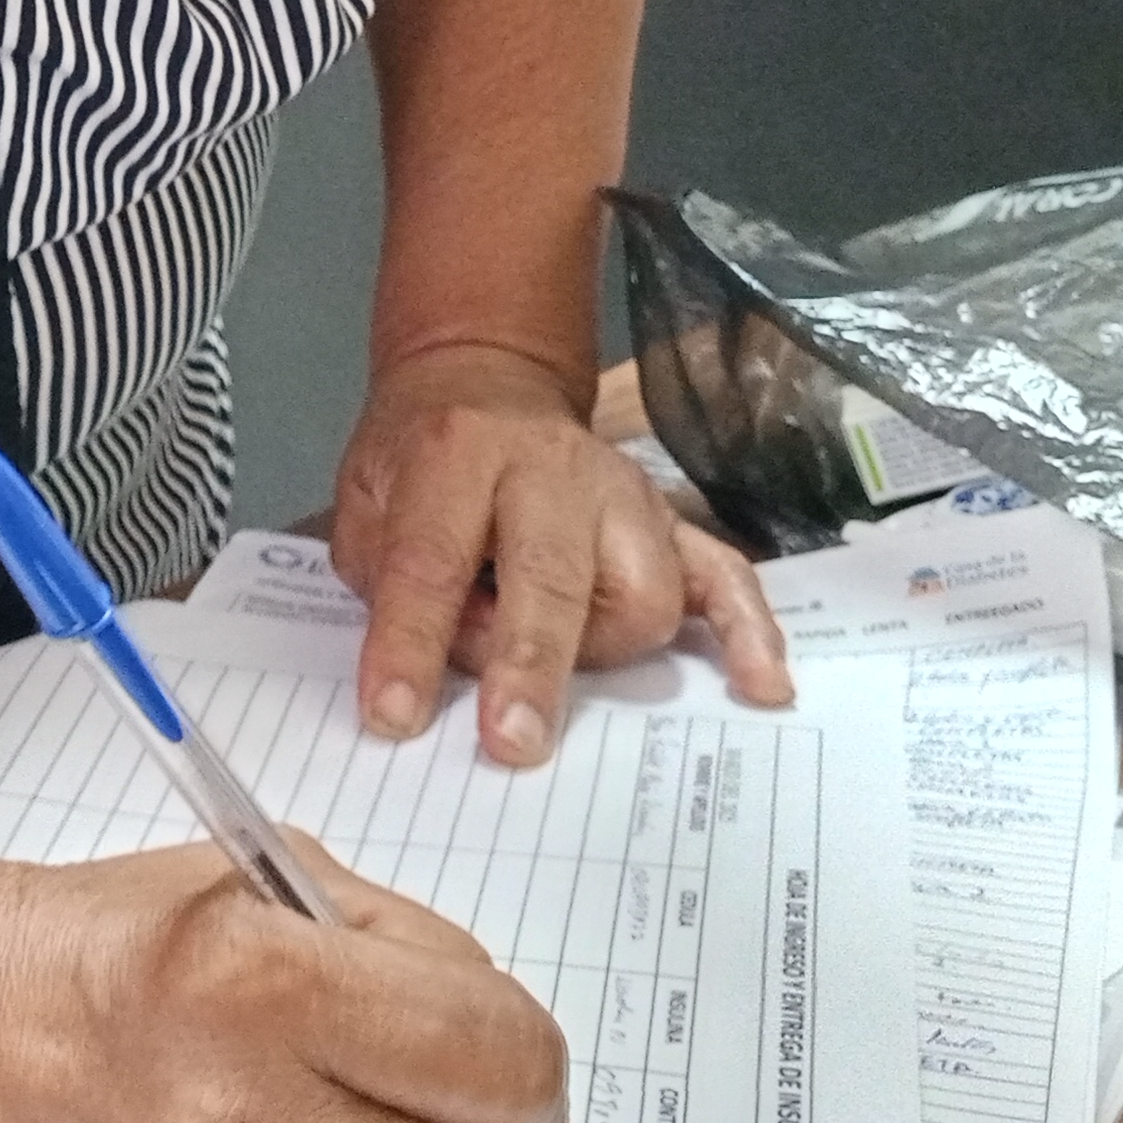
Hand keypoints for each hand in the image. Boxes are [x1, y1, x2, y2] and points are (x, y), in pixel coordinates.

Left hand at [330, 343, 793, 763]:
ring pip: (643, 594)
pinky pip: (726, 575)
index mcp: (459, 452)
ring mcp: (624, 494)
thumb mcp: (364, 497)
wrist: (483, 381)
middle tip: (509, 741)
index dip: (410, 642)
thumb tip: (426, 668)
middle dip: (529, 663)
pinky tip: (758, 684)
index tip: (393, 717)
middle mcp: (553, 469)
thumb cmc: (419, 458)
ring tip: (552, 661)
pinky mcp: (670, 520)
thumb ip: (384, 577)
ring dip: (598, 652)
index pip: (432, 557)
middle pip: (551, 574)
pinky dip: (747, 632)